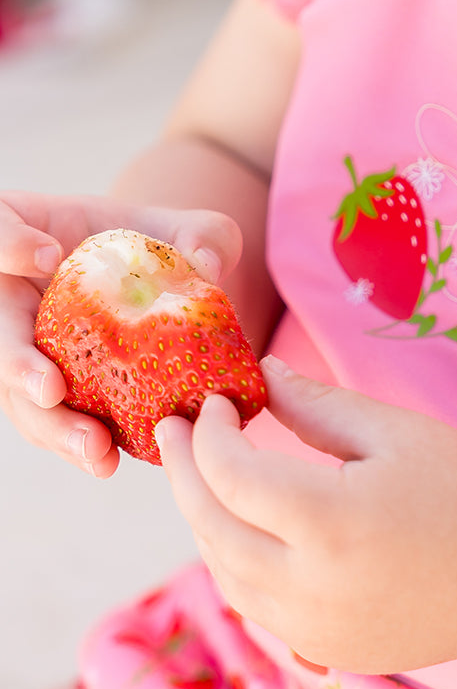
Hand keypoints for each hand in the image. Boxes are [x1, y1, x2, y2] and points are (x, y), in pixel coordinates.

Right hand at [0, 191, 243, 476]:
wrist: (162, 285)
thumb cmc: (166, 243)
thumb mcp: (191, 229)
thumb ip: (200, 237)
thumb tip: (205, 266)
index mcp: (25, 229)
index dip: (10, 245)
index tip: (50, 256)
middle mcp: (9, 290)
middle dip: (18, 366)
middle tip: (51, 391)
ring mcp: (21, 342)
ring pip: (17, 390)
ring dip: (50, 424)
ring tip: (96, 450)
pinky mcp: (45, 388)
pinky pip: (51, 419)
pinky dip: (77, 441)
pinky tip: (109, 460)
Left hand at [156, 358, 456, 673]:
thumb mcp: (396, 433)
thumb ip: (318, 406)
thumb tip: (259, 378)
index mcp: (331, 523)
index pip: (231, 476)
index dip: (208, 434)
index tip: (213, 401)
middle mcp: (310, 587)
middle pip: (211, 528)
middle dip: (183, 473)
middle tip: (172, 429)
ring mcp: (314, 629)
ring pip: (223, 574)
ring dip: (204, 520)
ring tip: (203, 474)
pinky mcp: (326, 649)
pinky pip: (255, 604)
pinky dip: (235, 561)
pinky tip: (245, 527)